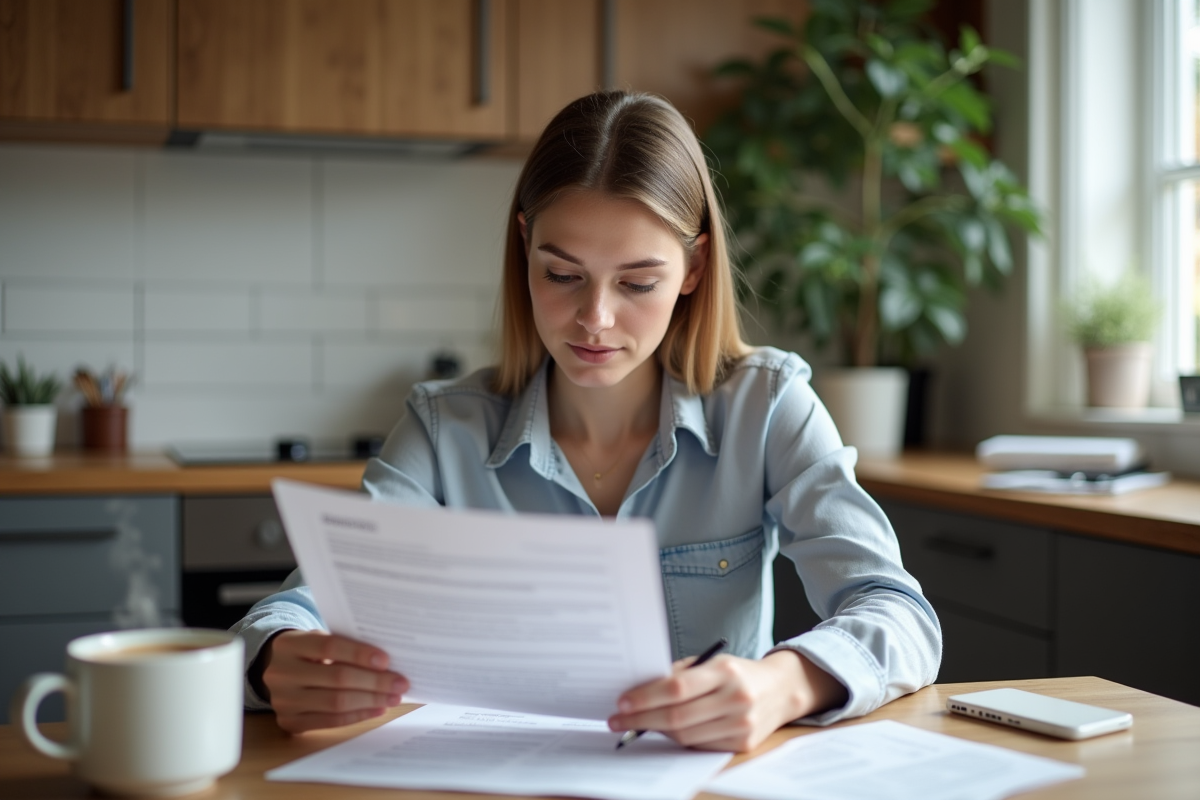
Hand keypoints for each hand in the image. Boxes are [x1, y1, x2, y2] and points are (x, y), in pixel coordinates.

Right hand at [259, 630, 409, 733]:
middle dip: (374, 682)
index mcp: (289, 644)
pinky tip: (376, 709)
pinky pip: (330, 721)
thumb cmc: (309, 652)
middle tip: (400, 683)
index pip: (329, 646)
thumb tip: (386, 663)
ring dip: (371, 701)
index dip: (359, 654)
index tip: (386, 660)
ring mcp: (283, 700)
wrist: (278, 672)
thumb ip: (345, 645)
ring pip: (336, 702)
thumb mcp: (319, 639)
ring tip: (393, 697)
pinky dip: (357, 716)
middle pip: (337, 678)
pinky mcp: (289, 722)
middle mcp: (281, 673)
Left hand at [607, 650, 846, 751]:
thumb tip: (640, 689)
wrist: (780, 690)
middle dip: (642, 719)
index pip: (677, 687)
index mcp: (725, 671)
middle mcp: (736, 699)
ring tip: (639, 724)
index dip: (646, 697)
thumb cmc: (737, 673)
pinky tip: (666, 731)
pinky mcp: (743, 744)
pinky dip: (679, 739)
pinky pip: (700, 746)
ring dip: (658, 731)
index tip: (623, 702)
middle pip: (678, 716)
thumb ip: (680, 674)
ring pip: (686, 736)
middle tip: (619, 720)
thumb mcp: (712, 662)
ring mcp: (742, 724)